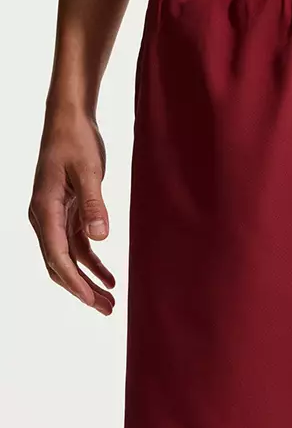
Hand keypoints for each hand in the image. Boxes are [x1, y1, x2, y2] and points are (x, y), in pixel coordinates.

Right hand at [29, 105, 115, 314]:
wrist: (69, 119)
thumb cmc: (75, 140)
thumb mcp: (87, 171)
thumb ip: (94, 204)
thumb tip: (99, 238)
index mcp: (44, 209)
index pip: (56, 255)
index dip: (73, 281)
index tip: (90, 300)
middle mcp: (44, 217)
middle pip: (59, 264)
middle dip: (81, 289)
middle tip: (106, 309)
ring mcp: (54, 216)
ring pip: (68, 258)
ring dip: (87, 280)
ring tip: (110, 301)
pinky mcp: (67, 212)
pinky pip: (76, 246)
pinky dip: (92, 263)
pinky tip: (109, 277)